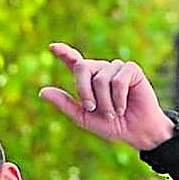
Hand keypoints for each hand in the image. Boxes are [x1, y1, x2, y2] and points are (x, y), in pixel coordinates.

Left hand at [38, 43, 173, 150]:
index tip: (52, 47)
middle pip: (82, 67)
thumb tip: (42, 91)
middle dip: (84, 90)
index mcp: (88, 80)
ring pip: (101, 79)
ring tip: (114, 112)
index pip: (74, 62)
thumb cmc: (111, 125)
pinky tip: (123, 106)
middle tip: (92, 109)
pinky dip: (118, 98)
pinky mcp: (131, 69)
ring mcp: (116, 67)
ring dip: (105, 102)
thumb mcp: (83, 117)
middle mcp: (101, 70)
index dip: (64, 53)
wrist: (136, 132)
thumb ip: (64, 104)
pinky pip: (118, 80)